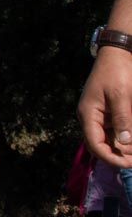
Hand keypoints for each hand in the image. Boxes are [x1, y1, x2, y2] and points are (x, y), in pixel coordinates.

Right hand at [80, 46, 131, 167]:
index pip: (95, 144)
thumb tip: (124, 143)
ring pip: (108, 139)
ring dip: (121, 147)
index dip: (110, 157)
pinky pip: (114, 130)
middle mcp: (91, 117)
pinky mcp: (108, 111)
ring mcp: (99, 115)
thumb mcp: (121, 95)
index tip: (128, 164)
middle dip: (117, 155)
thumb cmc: (118, 72)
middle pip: (100, 145)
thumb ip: (123, 120)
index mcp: (89, 114)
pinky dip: (124, 137)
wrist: (119, 52)